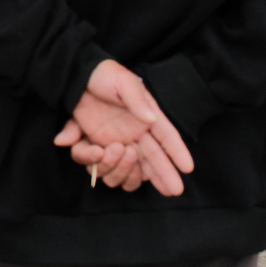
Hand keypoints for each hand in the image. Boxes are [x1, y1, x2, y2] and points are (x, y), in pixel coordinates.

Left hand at [52, 60, 194, 196]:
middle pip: (153, 157)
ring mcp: (117, 140)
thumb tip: (151, 118)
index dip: (177, 152)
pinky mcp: (97, 144)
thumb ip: (137, 100)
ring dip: (126, 167)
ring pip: (129, 165)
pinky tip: (98, 155)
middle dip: (164, 174)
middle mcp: (134, 132)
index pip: (166, 137)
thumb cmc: (105, 75)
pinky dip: (98, 163)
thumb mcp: (124, 82)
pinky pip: (100, 162)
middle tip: (174, 191)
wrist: (77, 75)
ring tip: (120, 152)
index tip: (188, 168)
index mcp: (146, 116)